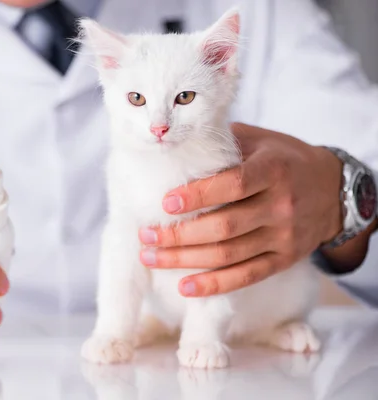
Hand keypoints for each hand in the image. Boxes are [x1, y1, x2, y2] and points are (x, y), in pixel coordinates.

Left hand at [138, 123, 343, 296]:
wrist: (335, 189)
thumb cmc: (285, 160)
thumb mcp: (260, 141)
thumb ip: (222, 145)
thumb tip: (175, 146)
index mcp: (273, 171)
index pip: (233, 185)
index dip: (198, 196)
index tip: (164, 203)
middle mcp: (280, 205)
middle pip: (224, 226)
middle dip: (178, 234)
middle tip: (145, 235)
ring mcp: (284, 237)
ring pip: (229, 255)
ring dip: (185, 260)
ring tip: (151, 257)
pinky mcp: (283, 260)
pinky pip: (246, 276)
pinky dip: (214, 284)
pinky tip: (184, 287)